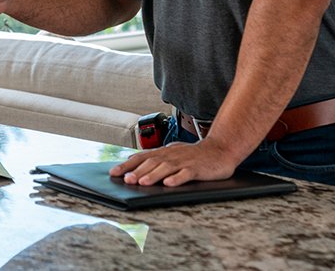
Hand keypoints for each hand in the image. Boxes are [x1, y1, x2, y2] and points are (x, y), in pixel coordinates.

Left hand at [108, 139, 243, 185]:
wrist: (221, 149)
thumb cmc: (195, 154)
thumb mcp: (173, 152)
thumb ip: (155, 156)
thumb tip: (133, 159)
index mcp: (164, 152)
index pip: (142, 157)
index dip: (127, 165)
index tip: (114, 172)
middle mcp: (172, 155)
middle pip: (152, 163)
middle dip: (137, 171)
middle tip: (126, 180)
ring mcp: (185, 162)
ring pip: (166, 168)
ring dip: (153, 175)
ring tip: (142, 182)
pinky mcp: (197, 169)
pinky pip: (186, 174)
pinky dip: (177, 178)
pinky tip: (169, 184)